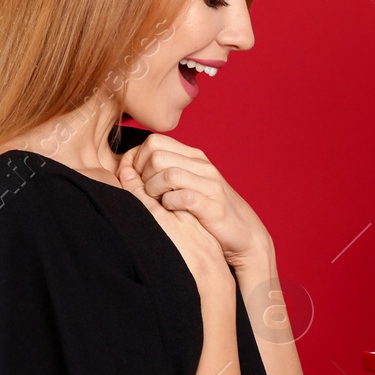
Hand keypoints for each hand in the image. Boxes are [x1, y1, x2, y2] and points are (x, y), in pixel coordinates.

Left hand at [120, 133, 271, 271]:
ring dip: (153, 190)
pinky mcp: (213, 206)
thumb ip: (166, 171)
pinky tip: (170, 210)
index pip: (154, 141)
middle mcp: (202, 166)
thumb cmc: (209, 210)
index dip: (137, 159)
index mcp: (194, 157)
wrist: (244, 233)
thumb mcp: (189, 184)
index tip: (136, 178)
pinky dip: (169, 204)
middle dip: (142, 175)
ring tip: (155, 202)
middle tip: (145, 192)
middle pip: (156, 155)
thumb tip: (129, 167)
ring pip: (168, 174)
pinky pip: (182, 197)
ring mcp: (210, 185)